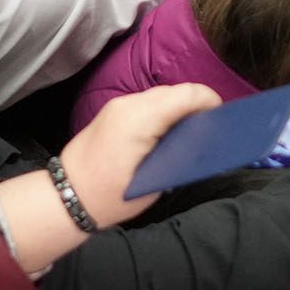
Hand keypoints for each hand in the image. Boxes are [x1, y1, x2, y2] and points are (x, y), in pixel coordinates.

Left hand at [59, 83, 222, 225]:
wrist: (65, 198)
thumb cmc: (110, 197)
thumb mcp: (154, 182)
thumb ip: (180, 154)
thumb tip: (201, 142)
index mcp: (140, 119)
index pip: (187, 94)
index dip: (211, 103)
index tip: (223, 121)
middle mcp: (128, 105)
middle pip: (175, 91)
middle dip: (196, 106)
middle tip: (209, 131)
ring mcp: (118, 106)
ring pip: (161, 95)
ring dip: (179, 108)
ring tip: (190, 133)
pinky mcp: (113, 112)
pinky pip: (147, 103)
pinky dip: (163, 112)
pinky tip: (167, 134)